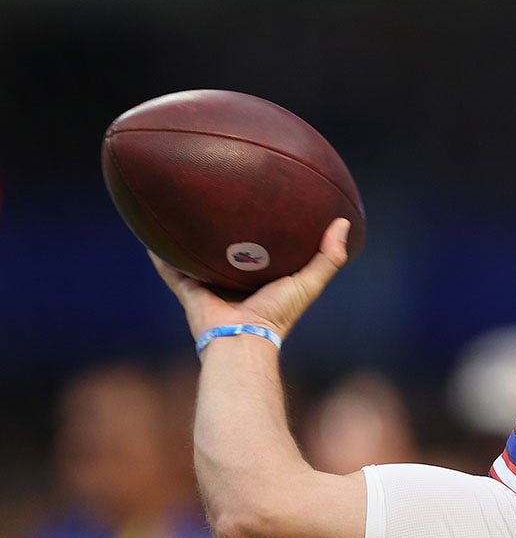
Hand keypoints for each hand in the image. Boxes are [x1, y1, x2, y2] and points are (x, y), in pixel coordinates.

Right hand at [150, 218, 351, 341]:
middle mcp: (234, 281)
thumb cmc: (278, 315)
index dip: (265, 230)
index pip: (263, 250)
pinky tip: (150, 234)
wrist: (244, 340)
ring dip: (188, 238)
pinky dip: (160, 255)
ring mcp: (210, 286)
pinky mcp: (189, 291)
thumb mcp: (309, 283)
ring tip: (180, 208)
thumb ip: (328, 257)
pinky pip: (170, 269)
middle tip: (221, 198)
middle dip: (224, 229)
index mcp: (261, 279)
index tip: (265, 204)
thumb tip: (343, 223)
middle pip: (227, 249)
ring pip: (196, 256)